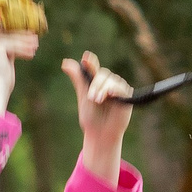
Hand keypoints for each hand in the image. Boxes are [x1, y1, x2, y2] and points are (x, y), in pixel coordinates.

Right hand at [0, 29, 38, 113]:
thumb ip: (2, 55)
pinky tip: (32, 54)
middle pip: (2, 36)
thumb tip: (15, 48)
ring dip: (24, 42)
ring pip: (9, 40)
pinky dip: (24, 50)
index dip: (9, 35)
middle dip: (19, 37)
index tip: (21, 36)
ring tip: (35, 46)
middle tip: (32, 39)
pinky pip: (13, 46)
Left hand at [69, 51, 132, 184]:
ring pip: (111, 80)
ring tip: (98, 100)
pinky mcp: (126, 96)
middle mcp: (107, 83)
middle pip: (102, 74)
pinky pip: (121, 87)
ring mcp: (117, 88)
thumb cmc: (91, 117)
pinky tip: (110, 95)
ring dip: (103, 88)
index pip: (93, 68)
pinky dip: (115, 89)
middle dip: (95, 84)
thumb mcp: (83, 96)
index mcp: (96, 81)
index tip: (85, 58)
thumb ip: (78, 79)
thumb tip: (65, 62)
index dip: (90, 62)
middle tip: (91, 97)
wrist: (100, 133)